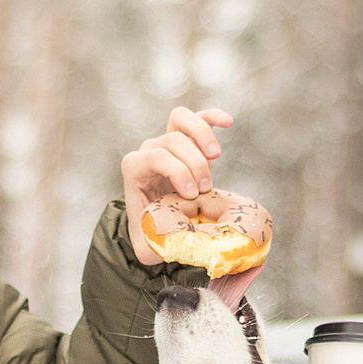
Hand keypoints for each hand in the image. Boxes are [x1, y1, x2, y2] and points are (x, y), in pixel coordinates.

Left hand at [121, 106, 231, 265]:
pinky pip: (197, 118)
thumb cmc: (152, 232)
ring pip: (181, 120)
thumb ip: (152, 246)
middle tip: (206, 189)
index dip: (177, 171)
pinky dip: (211, 117)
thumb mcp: (147, 244)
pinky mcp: (188, 140)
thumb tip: (170, 243)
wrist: (156, 221)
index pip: (155, 156)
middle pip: (173, 140)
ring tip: (216, 157)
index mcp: (135, 169)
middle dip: (194, 164)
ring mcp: (167, 141)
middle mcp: (149, 150)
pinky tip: (227, 122)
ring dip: (202, 136)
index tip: (192, 194)